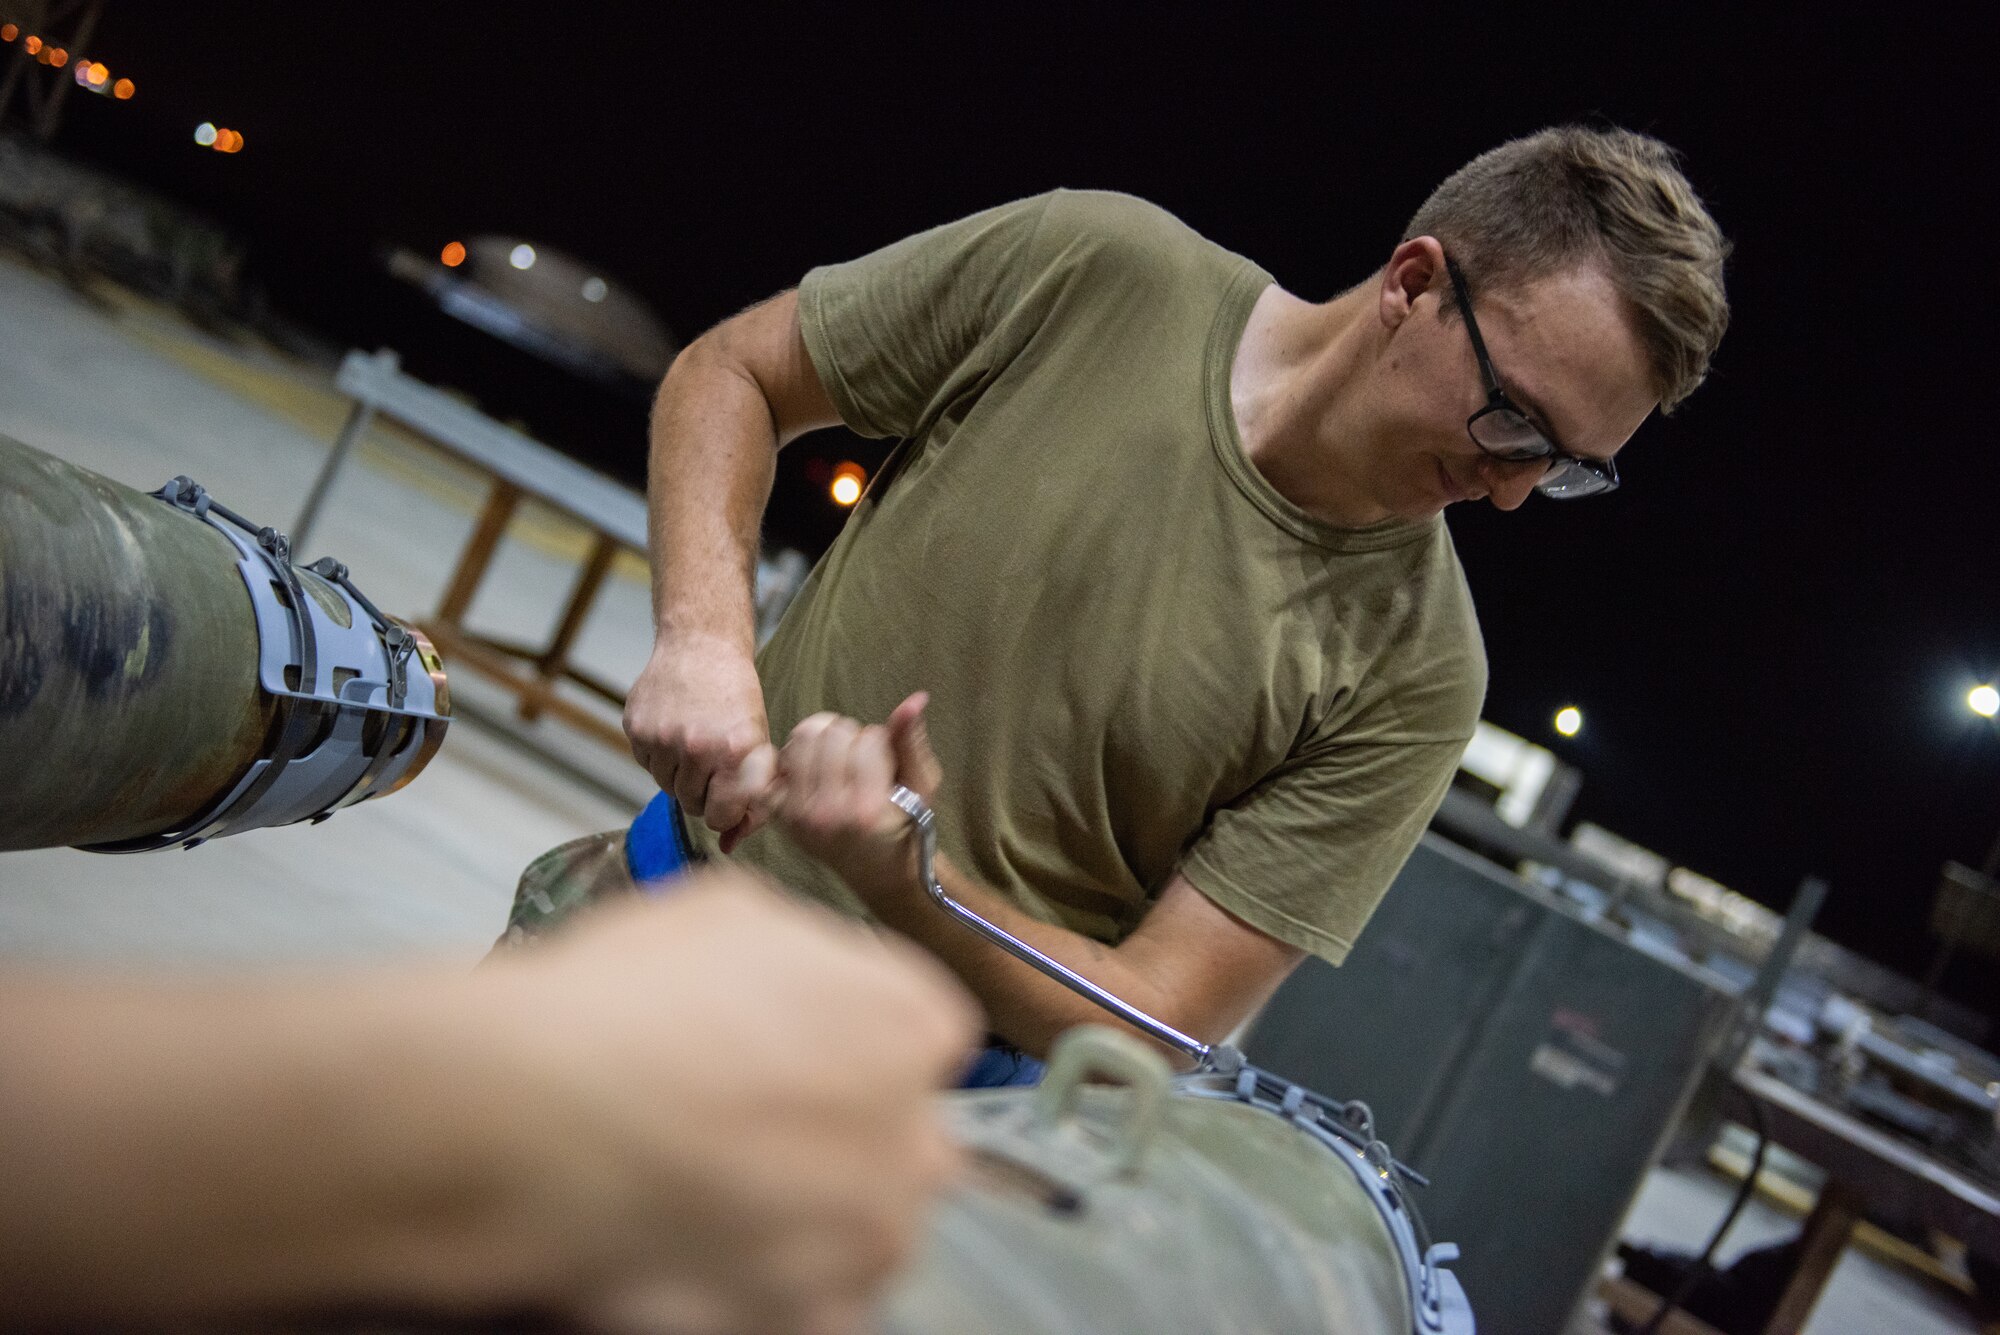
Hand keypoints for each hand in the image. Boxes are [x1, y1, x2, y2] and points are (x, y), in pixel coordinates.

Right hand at [471, 869, 978, 1333]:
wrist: (540, 1121)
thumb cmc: (624, 1007)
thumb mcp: (724, 914)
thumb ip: (798, 953)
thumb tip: (795, 972)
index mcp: (909, 1023)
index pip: (919, 1036)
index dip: (847, 1041)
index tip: (794, 1048)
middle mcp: (914, 1137)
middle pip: (902, 1140)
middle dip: (843, 1134)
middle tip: (745, 1124)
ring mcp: (869, 1240)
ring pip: (861, 1231)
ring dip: (806, 1216)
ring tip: (705, 1191)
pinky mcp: (814, 1319)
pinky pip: (810, 1306)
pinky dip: (763, 1286)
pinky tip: (695, 1246)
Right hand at [624, 635, 777, 849]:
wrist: (701, 646)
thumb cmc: (736, 697)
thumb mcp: (757, 743)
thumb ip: (751, 799)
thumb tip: (728, 845)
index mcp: (734, 751)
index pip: (720, 816)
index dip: (726, 810)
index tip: (729, 793)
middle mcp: (696, 745)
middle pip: (691, 805)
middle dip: (703, 792)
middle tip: (713, 762)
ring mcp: (662, 737)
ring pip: (666, 787)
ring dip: (680, 774)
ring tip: (694, 742)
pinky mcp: (636, 728)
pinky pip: (646, 764)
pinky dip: (659, 756)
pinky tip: (674, 729)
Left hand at [775, 694, 942, 901]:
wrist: (878, 869)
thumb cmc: (904, 825)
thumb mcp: (920, 786)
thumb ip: (911, 742)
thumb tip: (914, 699)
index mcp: (867, 808)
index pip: (867, 738)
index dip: (879, 742)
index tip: (884, 764)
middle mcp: (827, 813)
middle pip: (830, 731)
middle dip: (849, 737)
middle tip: (857, 761)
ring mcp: (798, 814)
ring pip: (801, 736)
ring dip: (819, 742)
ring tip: (833, 763)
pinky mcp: (779, 814)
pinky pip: (758, 767)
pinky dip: (769, 759)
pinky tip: (794, 765)